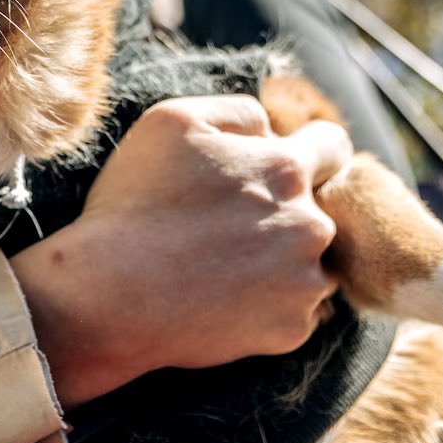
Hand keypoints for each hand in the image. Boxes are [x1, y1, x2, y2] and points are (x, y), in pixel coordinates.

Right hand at [10, 95, 350, 408]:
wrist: (109, 295)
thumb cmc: (136, 202)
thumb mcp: (172, 120)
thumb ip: (238, 111)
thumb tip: (271, 130)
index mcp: (286, 170)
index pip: (333, 145)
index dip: (307, 147)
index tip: (278, 163)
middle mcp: (310, 226)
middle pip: (319, 209)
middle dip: (285, 210)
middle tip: (226, 223)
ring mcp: (304, 284)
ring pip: (311, 262)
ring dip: (282, 259)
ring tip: (221, 264)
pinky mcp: (290, 330)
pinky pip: (294, 310)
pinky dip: (266, 304)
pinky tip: (221, 297)